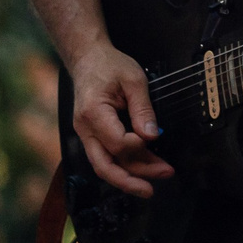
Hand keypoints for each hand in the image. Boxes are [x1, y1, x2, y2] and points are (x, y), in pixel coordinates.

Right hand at [67, 44, 170, 196]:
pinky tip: (144, 168)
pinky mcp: (92, 137)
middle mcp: (84, 128)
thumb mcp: (134, 80)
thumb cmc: (109, 65)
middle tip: (158, 183)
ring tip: (158, 176)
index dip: (137, 146)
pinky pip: (106, 158)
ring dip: (131, 176)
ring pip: (104, 166)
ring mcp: (85, 135)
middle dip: (132, 180)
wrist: (88, 58)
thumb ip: (143, 109)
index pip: (116, 142)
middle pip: (104, 166)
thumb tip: (152, 137)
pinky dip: (124, 166)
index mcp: (93, 112)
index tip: (154, 138)